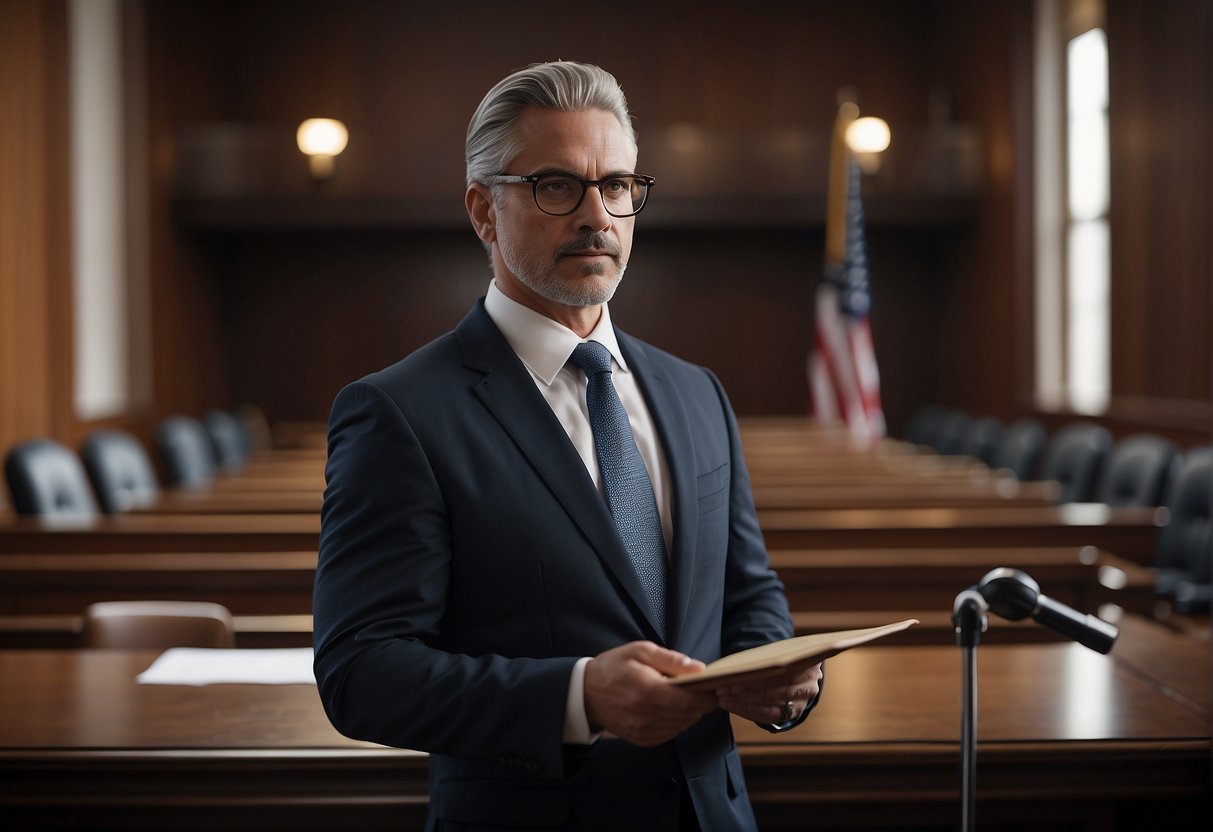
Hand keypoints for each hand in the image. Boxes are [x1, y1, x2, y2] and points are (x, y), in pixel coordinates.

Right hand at [584, 641, 717, 746]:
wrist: (586, 693)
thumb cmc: (613, 668)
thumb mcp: (640, 651)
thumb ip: (672, 660)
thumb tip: (700, 669)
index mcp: (648, 691)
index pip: (691, 702)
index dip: (707, 696)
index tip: (711, 687)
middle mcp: (647, 716)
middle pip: (690, 715)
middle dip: (698, 702)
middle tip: (694, 688)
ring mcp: (644, 731)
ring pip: (683, 725)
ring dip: (686, 712)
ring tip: (675, 696)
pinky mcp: (643, 740)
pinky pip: (671, 733)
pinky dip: (674, 721)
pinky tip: (664, 707)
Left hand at [715, 660, 822, 725]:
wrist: (796, 673)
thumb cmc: (780, 659)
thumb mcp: (777, 652)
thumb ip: (763, 657)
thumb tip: (733, 665)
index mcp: (807, 664)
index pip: (781, 673)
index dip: (758, 676)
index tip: (735, 676)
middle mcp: (809, 686)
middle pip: (775, 692)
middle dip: (746, 692)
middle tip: (723, 690)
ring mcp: (802, 703)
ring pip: (771, 707)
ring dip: (744, 704)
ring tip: (723, 699)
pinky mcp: (792, 715)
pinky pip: (769, 717)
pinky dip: (748, 712)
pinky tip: (732, 706)